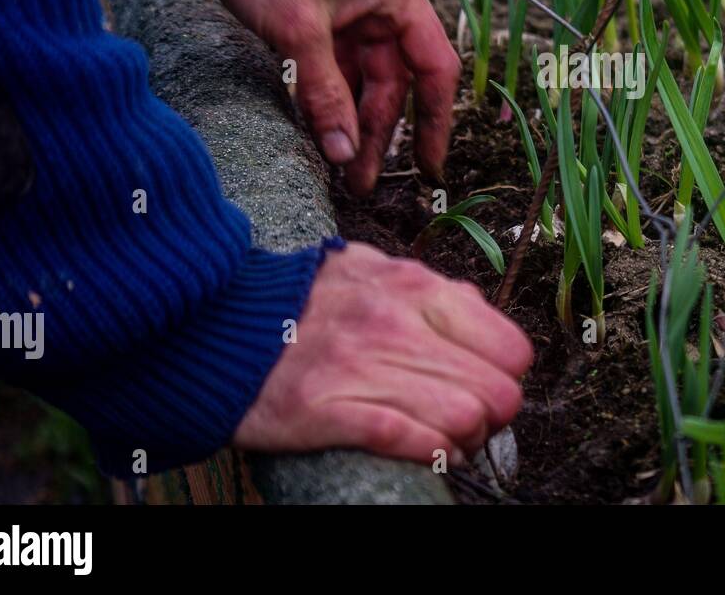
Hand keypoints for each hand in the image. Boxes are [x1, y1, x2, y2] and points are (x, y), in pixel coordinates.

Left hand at [160, 0, 459, 192]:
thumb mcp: (296, 32)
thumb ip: (326, 96)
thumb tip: (345, 156)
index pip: (434, 68)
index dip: (435, 121)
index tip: (428, 167)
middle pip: (396, 79)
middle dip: (379, 132)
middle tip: (360, 182)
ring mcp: (358, 4)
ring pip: (367, 76)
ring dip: (354, 119)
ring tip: (342, 167)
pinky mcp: (328, 10)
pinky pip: (341, 64)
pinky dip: (334, 96)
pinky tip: (324, 130)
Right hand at [234, 242, 531, 464]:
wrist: (212, 320)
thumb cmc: (301, 301)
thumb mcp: (373, 270)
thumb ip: (428, 291)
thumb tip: (479, 314)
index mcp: (414, 287)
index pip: (511, 348)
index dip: (506, 377)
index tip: (486, 385)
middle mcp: (395, 323)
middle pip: (496, 392)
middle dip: (492, 418)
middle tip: (470, 422)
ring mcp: (360, 366)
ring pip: (462, 419)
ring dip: (463, 440)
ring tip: (445, 439)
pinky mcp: (325, 409)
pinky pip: (408, 440)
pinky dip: (430, 453)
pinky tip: (427, 452)